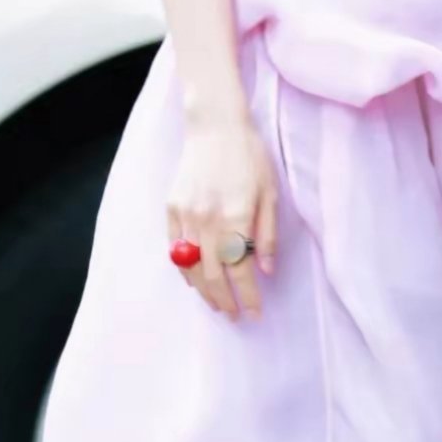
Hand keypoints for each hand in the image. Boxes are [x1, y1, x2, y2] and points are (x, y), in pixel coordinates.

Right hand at [166, 109, 278, 322]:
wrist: (214, 125)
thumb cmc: (248, 155)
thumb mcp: (270, 191)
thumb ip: (267, 234)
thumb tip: (266, 271)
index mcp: (236, 216)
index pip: (241, 270)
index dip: (248, 296)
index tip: (255, 314)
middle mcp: (208, 220)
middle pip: (213, 275)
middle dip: (225, 301)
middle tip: (235, 316)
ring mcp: (186, 215)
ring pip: (191, 267)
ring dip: (204, 292)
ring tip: (216, 304)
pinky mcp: (172, 208)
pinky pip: (175, 249)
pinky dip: (185, 270)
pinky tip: (196, 279)